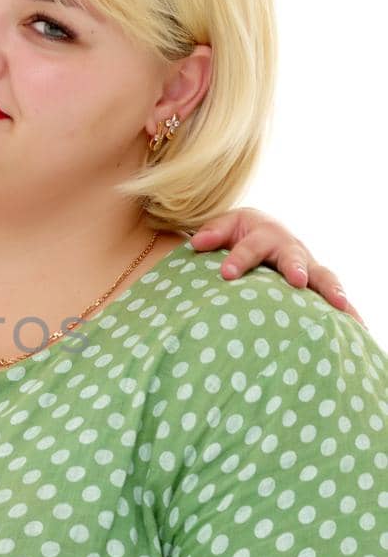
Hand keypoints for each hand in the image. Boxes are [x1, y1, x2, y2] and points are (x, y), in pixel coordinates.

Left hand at [189, 207, 363, 323]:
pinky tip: (360, 330)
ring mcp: (308, 267)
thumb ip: (213, 233)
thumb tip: (197, 244)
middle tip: (297, 281)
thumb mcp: (225, 226)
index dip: (239, 259)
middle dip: (296, 268)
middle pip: (295, 257)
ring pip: (323, 276)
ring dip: (331, 290)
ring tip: (340, 306)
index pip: (251, 246)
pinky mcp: (317, 285)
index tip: (225, 274)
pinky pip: (334, 299)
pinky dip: (350, 312)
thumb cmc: (240, 233)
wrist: (265, 232)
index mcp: (265, 234)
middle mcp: (291, 249)